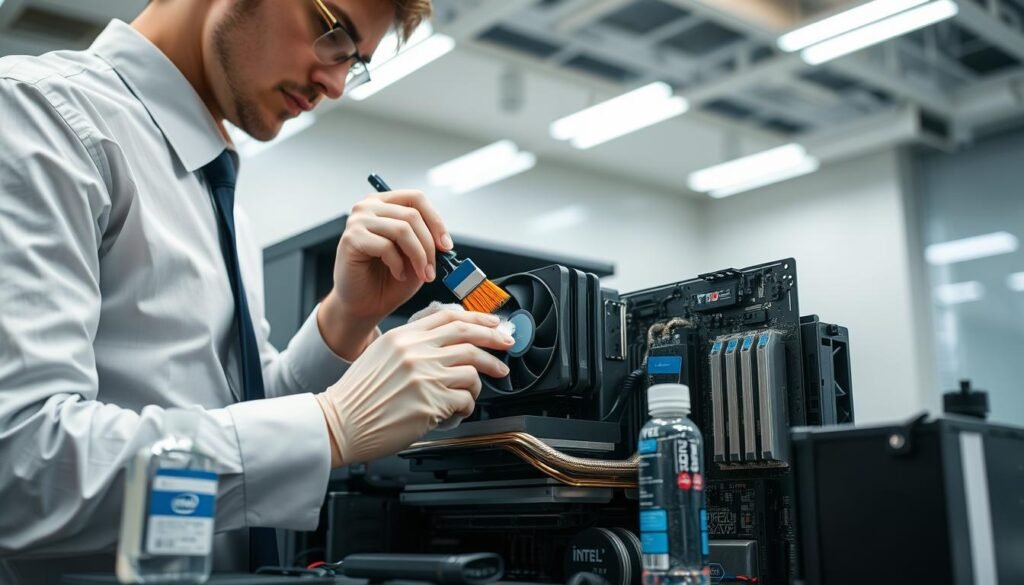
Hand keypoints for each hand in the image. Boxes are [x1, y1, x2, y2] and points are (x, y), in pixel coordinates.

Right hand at [315, 309, 513, 466]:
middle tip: (507, 348)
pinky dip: (467, 406)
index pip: (449, 317)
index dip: (478, 318)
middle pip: (468, 337)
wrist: (340, 422)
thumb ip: (413, 344)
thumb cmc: (359, 396)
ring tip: (479, 389)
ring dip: (481, 381)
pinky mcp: (431, 402)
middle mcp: (415, 351)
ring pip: (472, 369)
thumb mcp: (381, 354)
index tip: (494, 324)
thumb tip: (450, 343)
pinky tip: (456, 411)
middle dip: (494, 341)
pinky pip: (465, 399)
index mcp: (403, 336)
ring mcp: (424, 376)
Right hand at [320, 190, 451, 358]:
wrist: (364, 305)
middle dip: (429, 246)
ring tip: (420, 274)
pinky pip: (386, 246)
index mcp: (385, 204)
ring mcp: (357, 221)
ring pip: (402, 229)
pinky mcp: (351, 238)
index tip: (446, 245)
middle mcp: (368, 207)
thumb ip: (427, 240)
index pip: (417, 198)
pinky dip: (398, 265)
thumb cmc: (389, 280)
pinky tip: (399, 275)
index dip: (436, 221)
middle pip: (411, 215)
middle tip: (432, 270)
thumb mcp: (416, 256)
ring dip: (418, 256)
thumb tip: (443, 239)